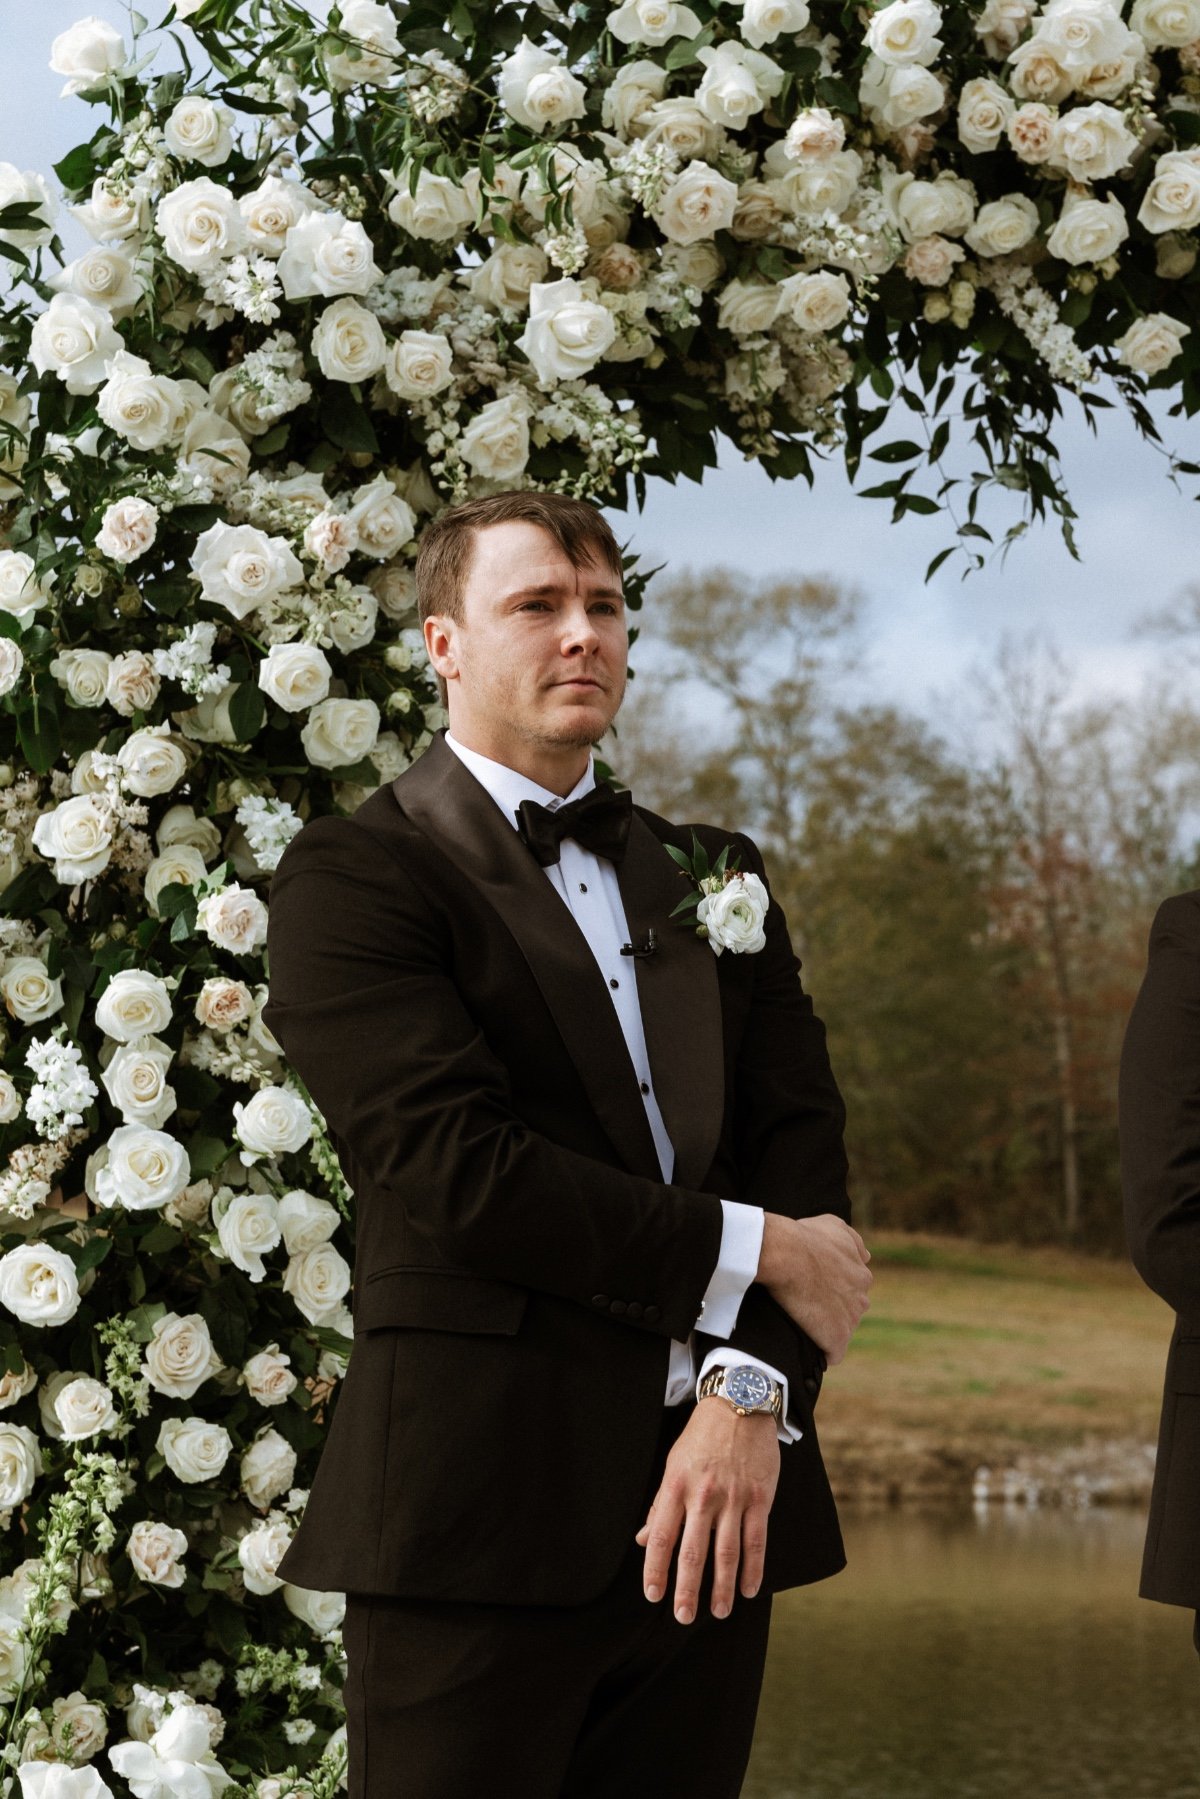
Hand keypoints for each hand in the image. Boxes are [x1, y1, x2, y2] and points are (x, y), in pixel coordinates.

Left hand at [635, 1398, 779, 1624]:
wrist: (739, 1404)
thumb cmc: (701, 1437)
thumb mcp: (673, 1464)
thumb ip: (660, 1504)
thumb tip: (642, 1539)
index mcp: (676, 1486)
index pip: (660, 1537)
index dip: (655, 1569)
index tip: (653, 1595)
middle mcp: (703, 1495)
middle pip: (693, 1552)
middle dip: (688, 1589)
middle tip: (683, 1617)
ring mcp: (734, 1498)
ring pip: (727, 1553)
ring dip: (723, 1587)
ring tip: (720, 1611)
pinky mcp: (760, 1498)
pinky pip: (756, 1540)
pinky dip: (754, 1569)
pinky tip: (750, 1589)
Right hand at [757, 1212, 871, 1366]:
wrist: (787, 1254)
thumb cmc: (806, 1237)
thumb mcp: (835, 1226)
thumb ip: (854, 1241)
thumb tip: (866, 1256)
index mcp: (862, 1275)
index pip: (853, 1291)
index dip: (833, 1292)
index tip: (814, 1290)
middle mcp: (862, 1298)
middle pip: (850, 1312)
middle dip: (833, 1311)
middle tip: (806, 1305)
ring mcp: (850, 1320)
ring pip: (841, 1332)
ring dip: (826, 1331)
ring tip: (802, 1323)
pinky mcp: (836, 1338)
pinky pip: (833, 1354)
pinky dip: (823, 1351)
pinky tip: (809, 1344)